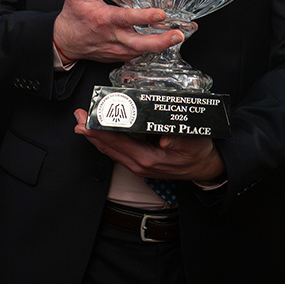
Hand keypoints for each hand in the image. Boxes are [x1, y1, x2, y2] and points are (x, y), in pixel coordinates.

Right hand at [52, 0, 183, 62]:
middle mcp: (114, 37)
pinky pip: (139, 55)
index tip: (161, 14)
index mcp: (106, 20)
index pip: (127, 19)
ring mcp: (118, 49)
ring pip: (143, 50)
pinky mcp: (120, 56)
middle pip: (141, 43)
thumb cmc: (73, 17)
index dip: (145, 17)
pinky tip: (167, 42)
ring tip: (181, 35)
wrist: (65, 42)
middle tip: (179, 34)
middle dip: (162, 40)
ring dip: (162, 45)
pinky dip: (153, 50)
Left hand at [73, 109, 224, 181]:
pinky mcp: (140, 163)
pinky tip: (102, 134)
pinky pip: (118, 152)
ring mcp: (138, 165)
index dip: (99, 130)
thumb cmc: (198, 152)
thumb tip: (165, 138)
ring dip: (96, 137)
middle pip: (108, 146)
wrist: (206, 167)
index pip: (117, 141)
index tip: (86, 120)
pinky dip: (106, 141)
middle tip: (78, 116)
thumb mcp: (193, 141)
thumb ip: (178, 140)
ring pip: (111, 150)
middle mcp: (139, 164)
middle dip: (90, 131)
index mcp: (148, 158)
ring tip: (83, 123)